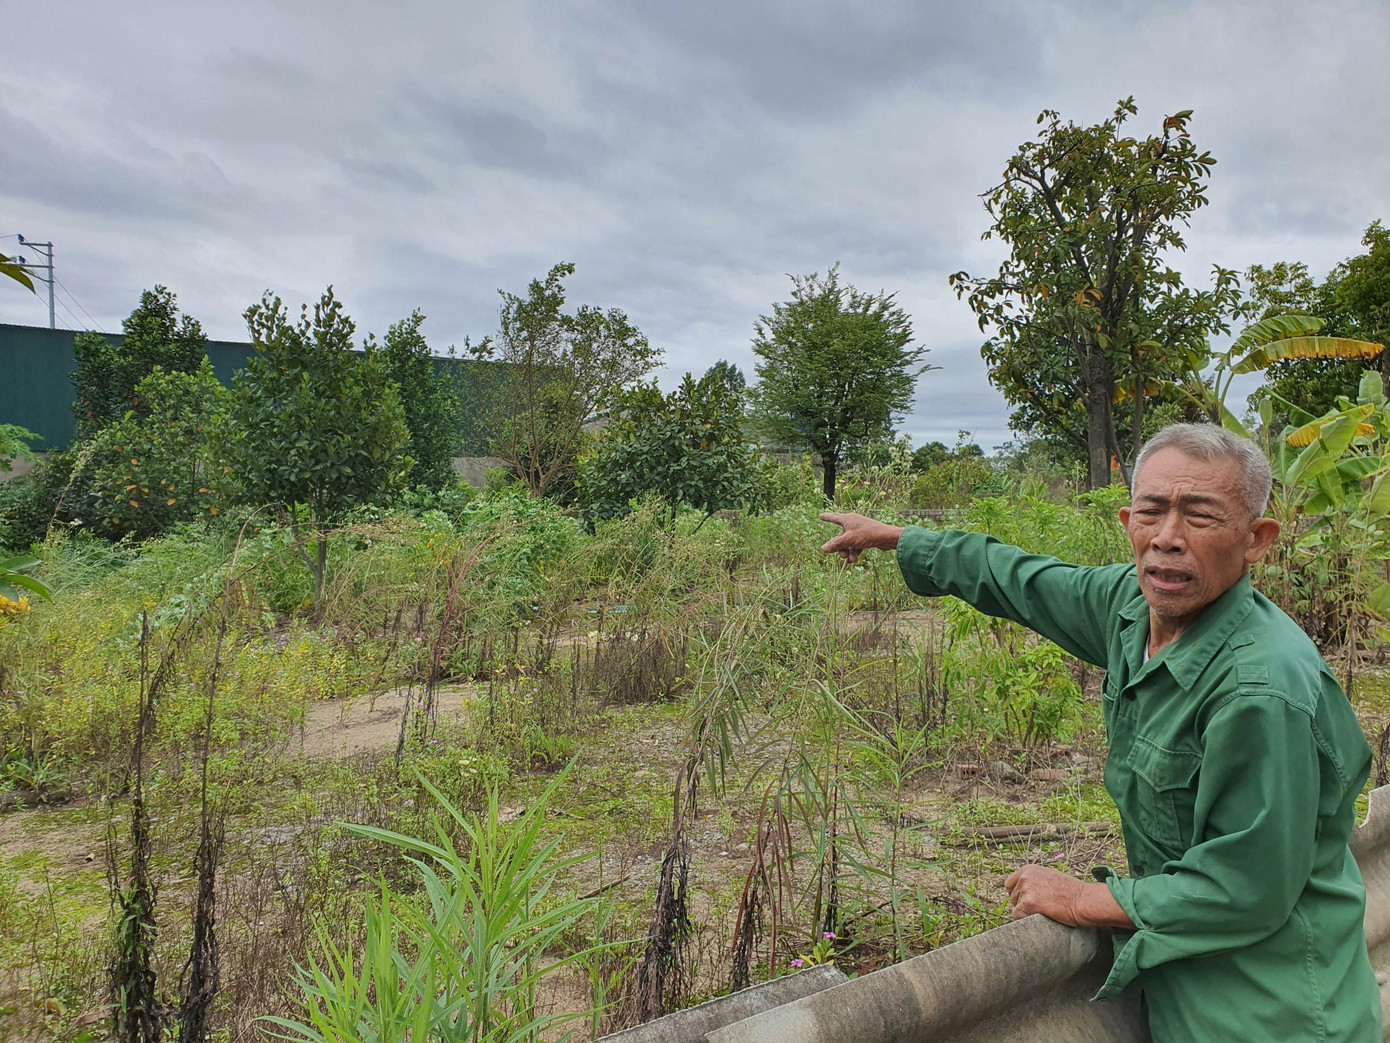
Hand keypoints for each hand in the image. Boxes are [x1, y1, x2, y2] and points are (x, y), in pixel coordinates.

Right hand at [819, 512, 903, 562]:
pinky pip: (856, 545)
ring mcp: (860, 530)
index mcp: (847, 519)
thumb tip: (823, 548)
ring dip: (848, 552)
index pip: (833, 517)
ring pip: (849, 542)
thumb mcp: (848, 540)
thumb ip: (835, 545)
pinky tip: (855, 560)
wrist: (887, 537)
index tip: (820, 516)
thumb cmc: (867, 534)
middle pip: (841, 536)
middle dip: (841, 548)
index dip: (826, 517)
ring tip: (851, 561)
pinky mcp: (866, 537)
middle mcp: (853, 523)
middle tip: (842, 556)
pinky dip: (855, 552)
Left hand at [1004, 865, 1133, 928]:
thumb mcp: (1049, 878)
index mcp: (1028, 869)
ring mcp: (1026, 890)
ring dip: (1026, 913)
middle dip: (1022, 905)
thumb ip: (1034, 882)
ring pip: (1015, 907)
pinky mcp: (1029, 903)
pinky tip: (1040, 918)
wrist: (1084, 900)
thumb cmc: (1072, 892)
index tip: (1028, 902)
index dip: (1018, 895)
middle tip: (1040, 908)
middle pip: (1012, 897)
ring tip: (1043, 912)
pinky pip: (1018, 916)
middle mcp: (1025, 877)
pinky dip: (1026, 921)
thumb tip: (1021, 892)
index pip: (1009, 884)